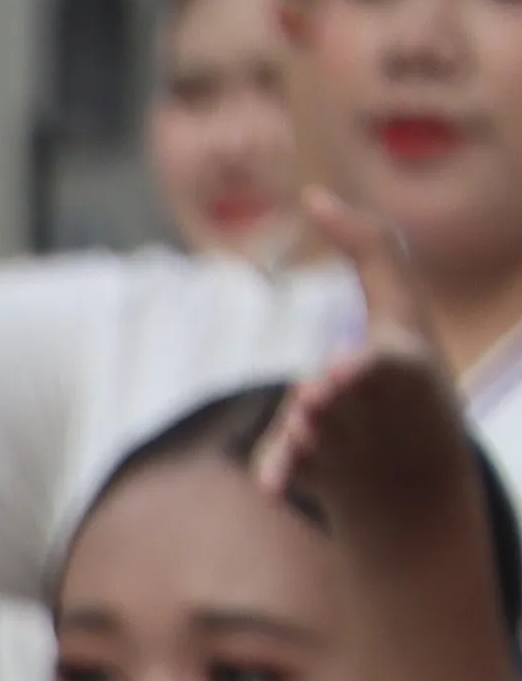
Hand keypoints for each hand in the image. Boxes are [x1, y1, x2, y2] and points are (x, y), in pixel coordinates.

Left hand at [260, 191, 484, 545]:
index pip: (388, 365)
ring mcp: (352, 446)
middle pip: (338, 399)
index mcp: (406, 366)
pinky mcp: (321, 476)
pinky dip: (284, 475)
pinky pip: (293, 472)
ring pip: (312, 433)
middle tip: (317, 391)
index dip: (366, 366)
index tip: (342, 365)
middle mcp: (378, 409)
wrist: (410, 471)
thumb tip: (312, 194)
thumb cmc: (404, 369)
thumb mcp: (401, 305)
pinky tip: (269, 487)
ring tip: (303, 422)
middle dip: (328, 397)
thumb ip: (369, 246)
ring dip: (304, 431)